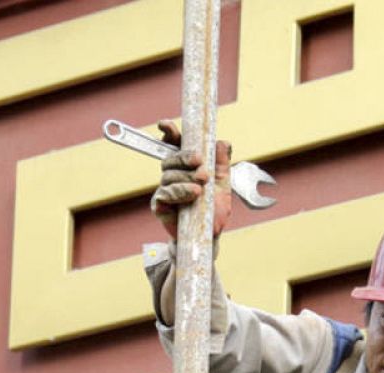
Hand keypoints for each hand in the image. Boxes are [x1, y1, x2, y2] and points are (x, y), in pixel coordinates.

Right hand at [149, 119, 232, 239]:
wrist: (209, 235)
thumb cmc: (212, 209)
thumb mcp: (223, 184)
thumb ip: (222, 163)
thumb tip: (223, 142)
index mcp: (185, 166)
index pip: (174, 145)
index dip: (169, 133)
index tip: (165, 125)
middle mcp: (172, 175)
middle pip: (170, 158)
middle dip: (185, 159)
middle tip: (201, 167)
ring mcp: (164, 190)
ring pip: (168, 176)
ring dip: (185, 178)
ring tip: (201, 187)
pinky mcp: (160, 206)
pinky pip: (164, 194)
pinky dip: (179, 192)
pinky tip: (192, 194)